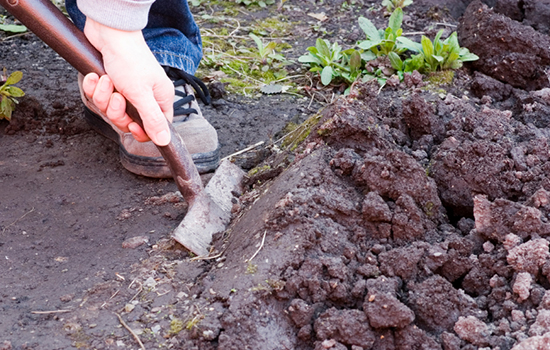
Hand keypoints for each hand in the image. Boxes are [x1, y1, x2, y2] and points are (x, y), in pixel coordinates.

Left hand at [81, 18, 173, 145]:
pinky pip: (99, 97)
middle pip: (128, 121)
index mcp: (159, 99)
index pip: (155, 127)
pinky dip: (95, 88)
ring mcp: (126, 90)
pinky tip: (97, 76)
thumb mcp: (142, 94)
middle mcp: (145, 96)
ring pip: (111, 110)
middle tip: (116, 97)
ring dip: (104, 96)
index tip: (131, 125)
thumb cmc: (130, 59)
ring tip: (106, 80)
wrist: (109, 33)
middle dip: (116, 111)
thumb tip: (165, 141)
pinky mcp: (110, 84)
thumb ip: (153, 120)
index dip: (142, 131)